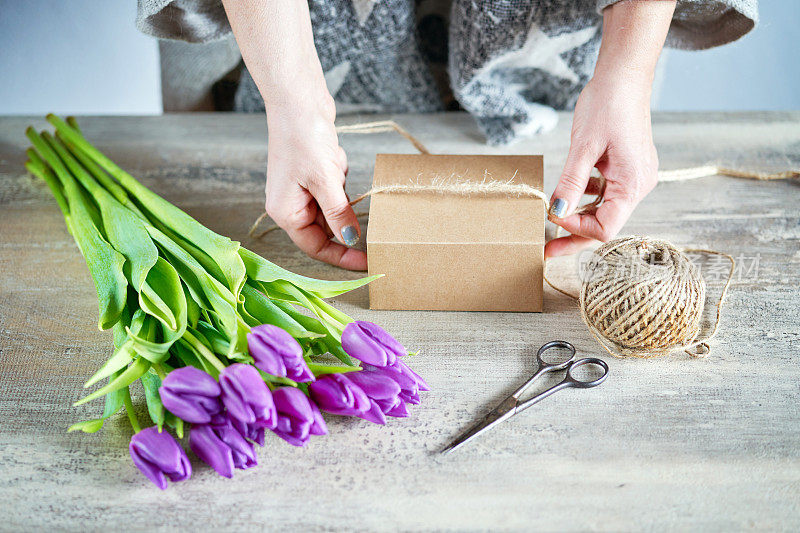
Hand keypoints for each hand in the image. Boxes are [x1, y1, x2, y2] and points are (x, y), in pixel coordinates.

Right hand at [221, 0, 364, 269]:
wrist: (298, 99)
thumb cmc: (304, 138)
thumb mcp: (326, 181)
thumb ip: (339, 215)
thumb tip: (351, 242)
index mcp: (285, 212)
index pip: (315, 247)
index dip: (341, 256)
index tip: (367, 261)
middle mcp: (290, 205)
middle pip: (324, 231)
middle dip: (344, 220)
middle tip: (370, 223)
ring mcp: (300, 190)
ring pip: (332, 209)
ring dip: (343, 195)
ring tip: (336, 168)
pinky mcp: (311, 175)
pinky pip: (334, 189)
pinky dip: (340, 178)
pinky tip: (335, 158)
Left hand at [544, 0, 674, 257]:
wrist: (622, 76)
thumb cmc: (607, 105)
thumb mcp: (583, 146)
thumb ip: (571, 182)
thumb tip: (557, 211)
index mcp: (633, 183)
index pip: (606, 227)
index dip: (576, 228)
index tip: (551, 216)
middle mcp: (638, 185)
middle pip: (605, 224)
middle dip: (574, 235)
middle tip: (546, 248)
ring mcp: (633, 178)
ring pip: (604, 211)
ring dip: (578, 217)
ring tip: (552, 221)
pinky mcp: (625, 170)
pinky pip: (604, 194)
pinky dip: (585, 198)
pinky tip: (567, 193)